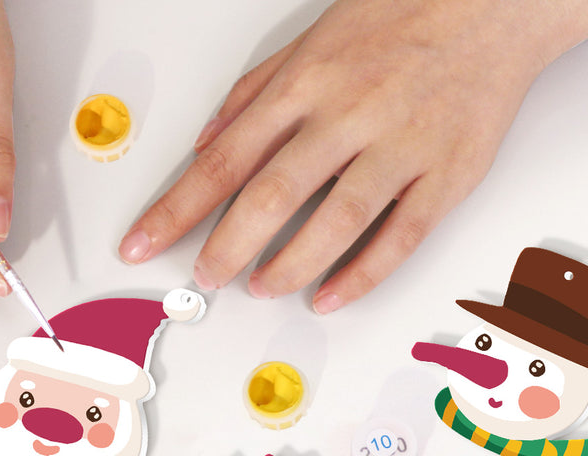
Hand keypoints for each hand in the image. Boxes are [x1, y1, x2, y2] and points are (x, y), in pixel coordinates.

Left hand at [119, 0, 587, 310]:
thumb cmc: (401, 16)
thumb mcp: (312, 40)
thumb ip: (254, 95)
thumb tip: (205, 144)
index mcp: (306, 84)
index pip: (224, 160)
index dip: (176, 209)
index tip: (141, 243)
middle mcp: (348, 115)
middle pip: (271, 195)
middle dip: (226, 246)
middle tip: (205, 277)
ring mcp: (400, 146)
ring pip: (335, 221)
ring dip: (289, 265)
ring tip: (260, 287)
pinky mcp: (446, 174)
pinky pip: (399, 237)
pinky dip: (360, 274)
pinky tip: (328, 297)